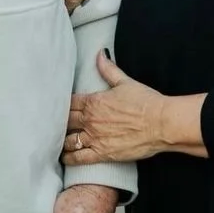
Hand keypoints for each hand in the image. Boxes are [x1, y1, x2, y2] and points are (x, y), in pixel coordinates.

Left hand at [63, 51, 206, 163]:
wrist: (160, 123)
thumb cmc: (144, 102)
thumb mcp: (124, 82)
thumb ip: (108, 69)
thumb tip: (100, 54)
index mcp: (93, 101)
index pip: (68, 102)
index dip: (61, 104)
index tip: (57, 106)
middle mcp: (90, 120)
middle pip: (65, 121)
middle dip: (59, 122)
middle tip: (53, 124)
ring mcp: (94, 138)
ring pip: (69, 140)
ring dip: (62, 140)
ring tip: (56, 141)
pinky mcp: (102, 154)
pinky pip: (79, 158)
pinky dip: (69, 158)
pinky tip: (64, 158)